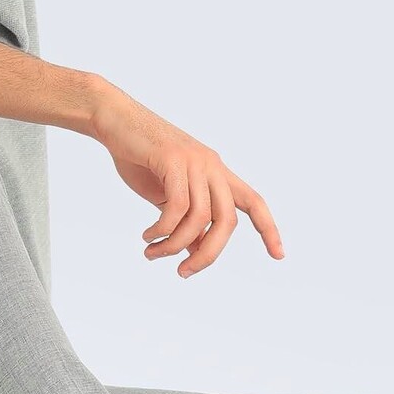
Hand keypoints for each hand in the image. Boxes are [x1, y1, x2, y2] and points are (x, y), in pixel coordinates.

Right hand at [91, 80, 284, 277]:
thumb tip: (196, 251)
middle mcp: (212, 166)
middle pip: (227, 221)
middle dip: (208, 254)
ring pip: (199, 219)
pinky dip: (162, 230)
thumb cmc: (139, 159)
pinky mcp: (173, 159)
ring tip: (152, 252)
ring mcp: (195, 161)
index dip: (268, 229)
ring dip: (174, 245)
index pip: (253, 202)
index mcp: (216, 173)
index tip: (279, 256)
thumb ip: (185, 221)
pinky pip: (177, 207)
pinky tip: (147, 236)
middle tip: (184, 273)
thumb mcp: (166, 197)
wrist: (113, 119)